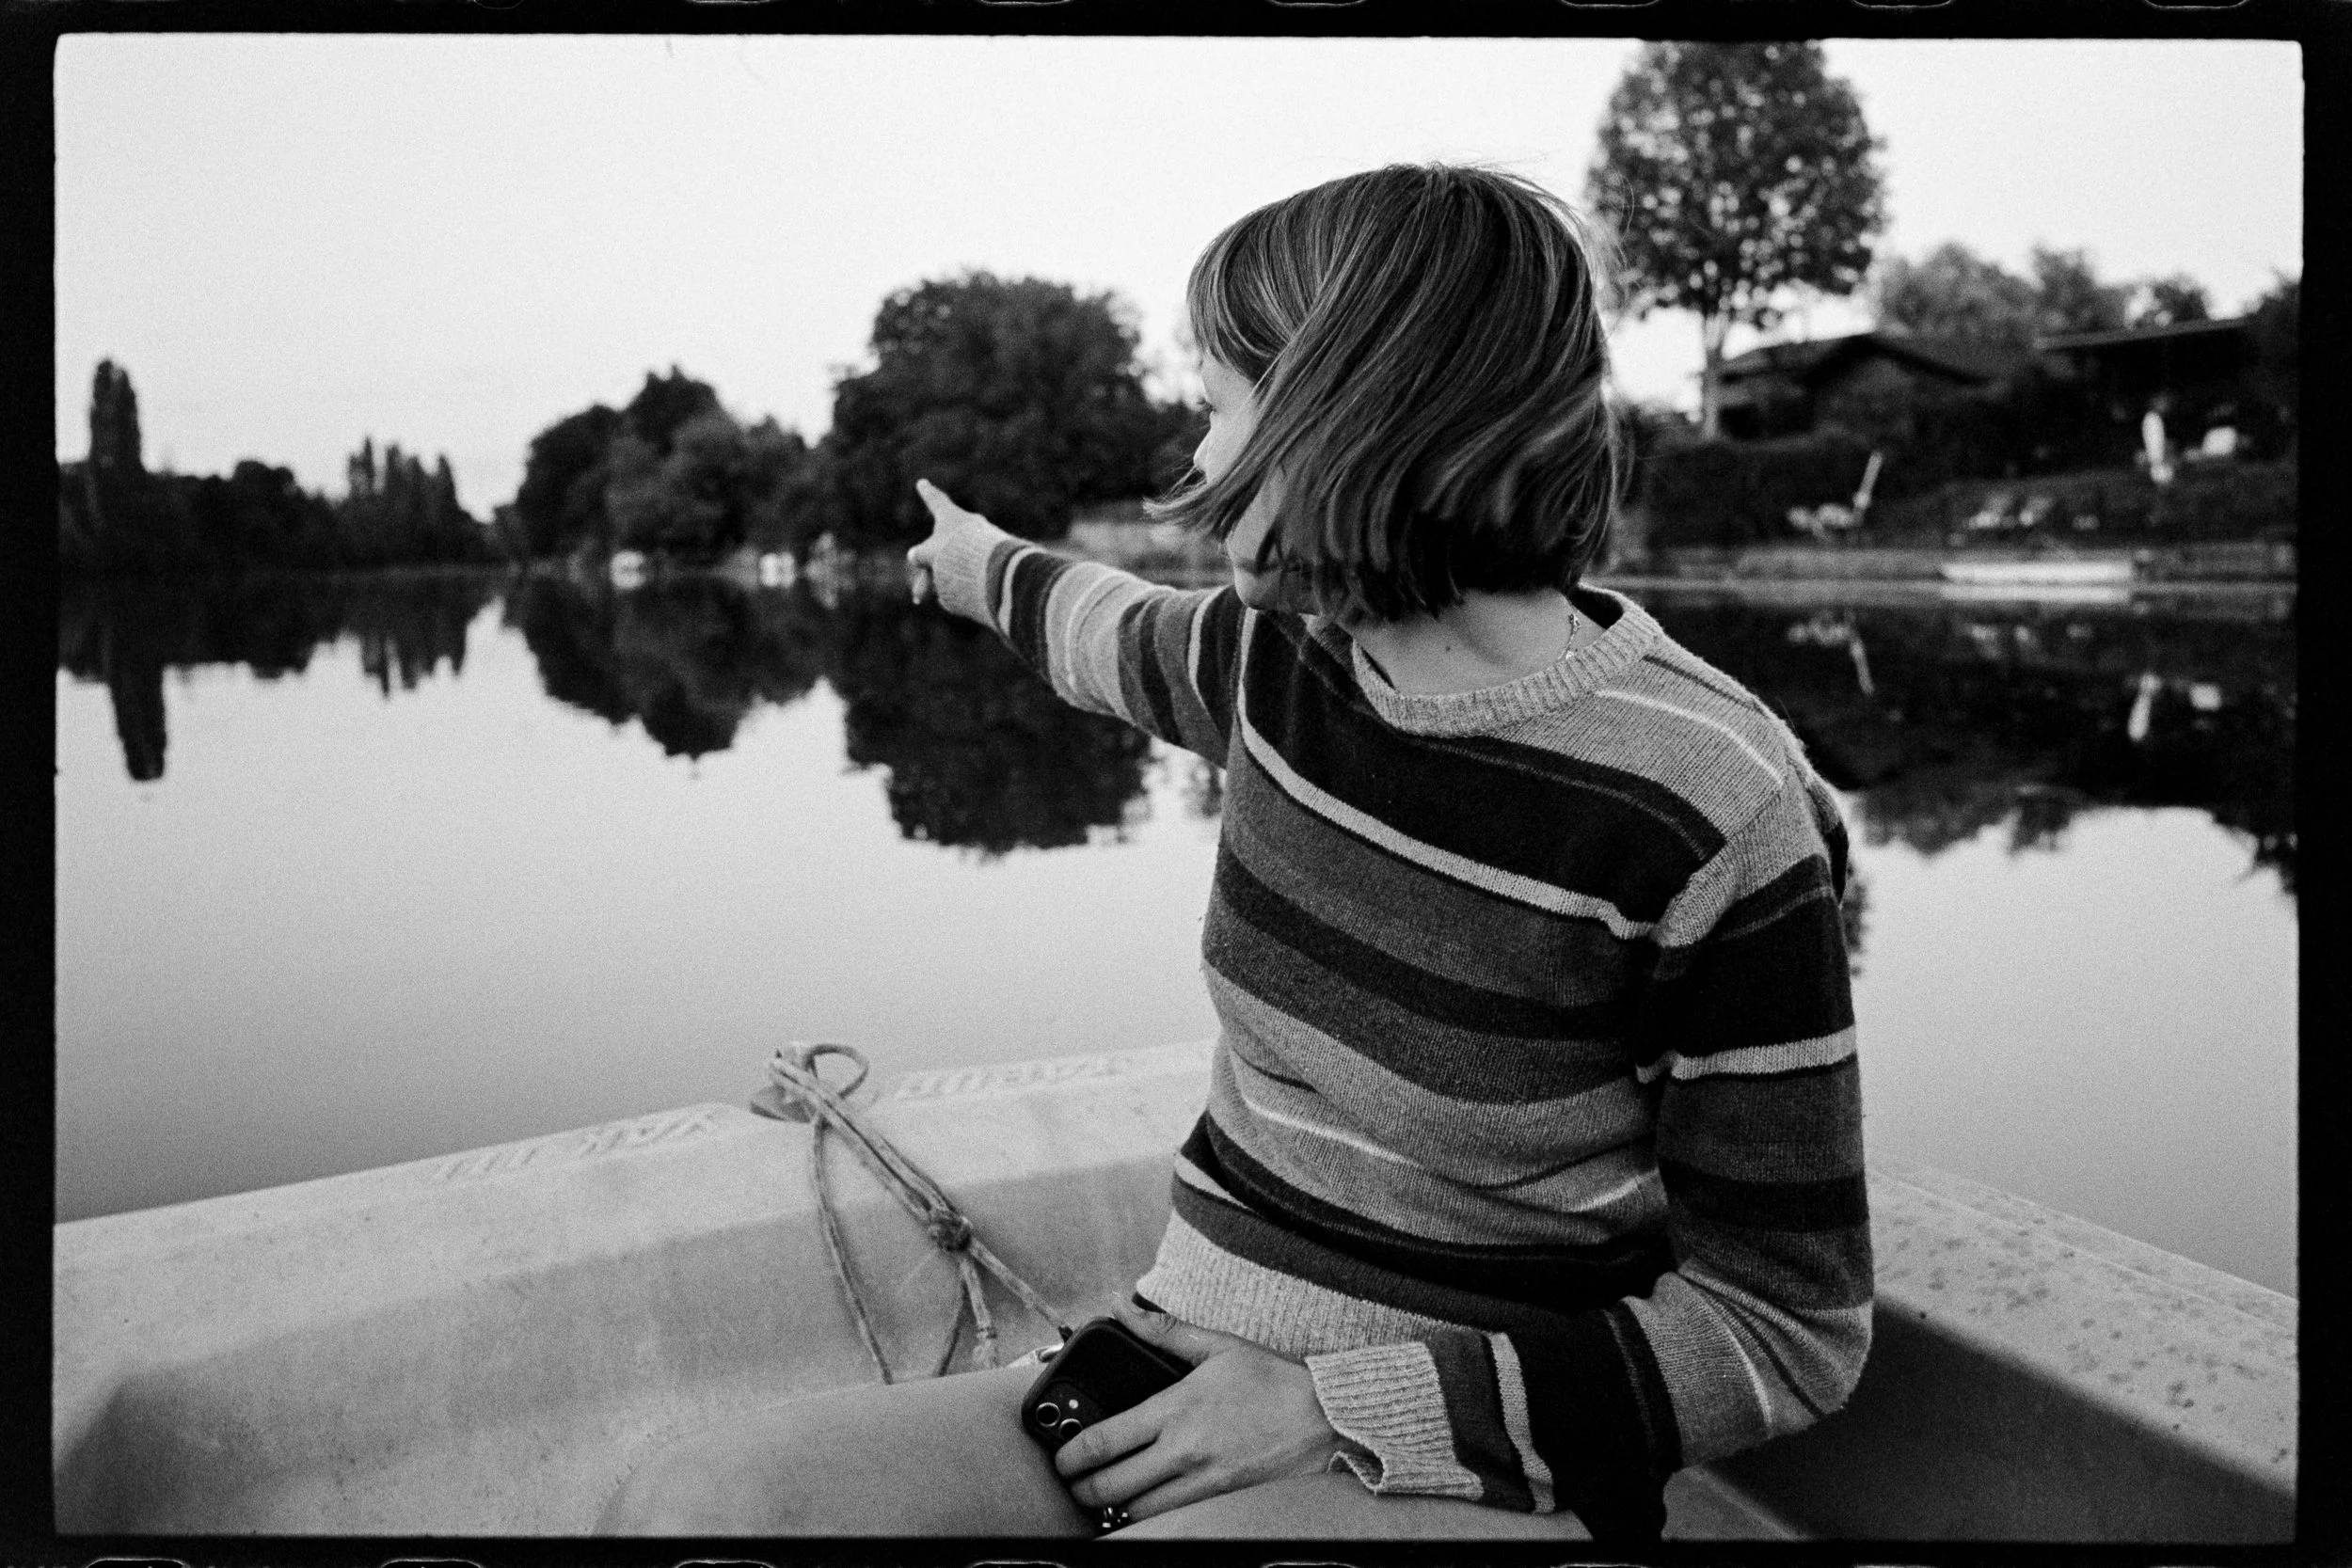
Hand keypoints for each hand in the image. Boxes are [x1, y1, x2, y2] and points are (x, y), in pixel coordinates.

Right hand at [905, 478, 993, 604]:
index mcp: (952, 516)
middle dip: (928, 573)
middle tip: (918, 597)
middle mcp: (967, 526)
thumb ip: (919, 554)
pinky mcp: (992, 558)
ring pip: (954, 563)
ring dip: (941, 582)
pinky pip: (970, 571)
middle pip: (940, 548)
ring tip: (937, 599)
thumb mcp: (928, 553)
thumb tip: (916, 556)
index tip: (922, 482)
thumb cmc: (955, 554)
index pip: (935, 501)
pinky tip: (956, 598)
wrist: (991, 567)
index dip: (927, 493)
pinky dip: (959, 584)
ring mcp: (980, 542)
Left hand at [1054, 1301, 1341, 1524]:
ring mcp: (1201, 1483)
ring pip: (1136, 1511)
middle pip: (1111, 1486)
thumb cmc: (1273, 1381)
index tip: (1060, 1456)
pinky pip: (1169, 1520)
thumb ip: (1164, 1331)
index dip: (1071, 1455)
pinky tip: (1143, 1505)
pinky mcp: (1219, 1502)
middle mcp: (1184, 1451)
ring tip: (1103, 1495)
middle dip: (1082, 1488)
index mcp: (1176, 1409)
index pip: (1105, 1441)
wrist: (1326, 1420)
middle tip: (1073, 1482)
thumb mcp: (1218, 1346)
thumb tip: (1121, 1306)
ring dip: (1112, 1506)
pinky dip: (1148, 1516)